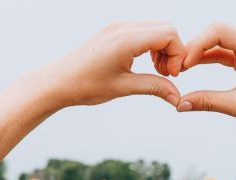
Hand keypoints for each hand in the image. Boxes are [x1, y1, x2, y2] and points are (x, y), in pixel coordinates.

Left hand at [39, 20, 185, 107]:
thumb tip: (177, 97)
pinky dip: (151, 46)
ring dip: (163, 49)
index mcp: (127, 39)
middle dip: (173, 51)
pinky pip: (143, 31)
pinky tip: (145, 64)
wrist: (57, 81)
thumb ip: (155, 87)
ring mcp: (118, 27)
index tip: (171, 76)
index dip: (177, 55)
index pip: (169, 34)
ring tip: (156, 72)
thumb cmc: (85, 85)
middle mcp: (123, 27)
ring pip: (156, 28)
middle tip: (165, 74)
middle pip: (166, 28)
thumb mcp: (124, 88)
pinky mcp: (114, 31)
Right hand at [177, 22, 235, 150]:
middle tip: (177, 67)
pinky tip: (193, 67)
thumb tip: (179, 104)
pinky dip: (210, 58)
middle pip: (217, 31)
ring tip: (181, 68)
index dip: (195, 45)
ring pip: (220, 40)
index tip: (182, 65)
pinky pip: (227, 50)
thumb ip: (208, 101)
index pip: (218, 31)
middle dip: (195, 47)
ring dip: (201, 52)